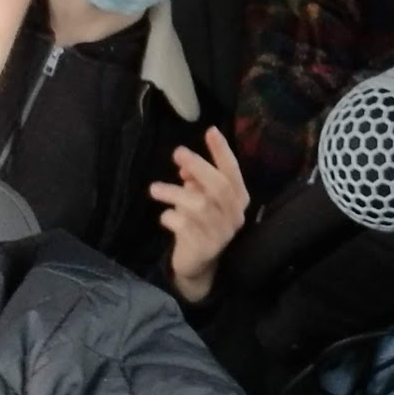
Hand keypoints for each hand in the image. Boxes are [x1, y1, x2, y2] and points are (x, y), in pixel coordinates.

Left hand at [149, 127, 249, 303]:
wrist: (199, 264)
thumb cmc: (202, 223)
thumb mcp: (202, 199)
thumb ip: (196, 181)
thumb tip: (183, 164)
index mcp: (239, 200)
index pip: (233, 172)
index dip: (222, 152)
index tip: (211, 130)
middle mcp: (234, 215)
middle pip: (220, 187)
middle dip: (199, 166)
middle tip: (177, 151)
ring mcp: (220, 233)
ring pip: (199, 206)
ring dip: (175, 193)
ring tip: (154, 189)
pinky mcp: (204, 248)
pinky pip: (184, 226)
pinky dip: (171, 217)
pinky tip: (165, 217)